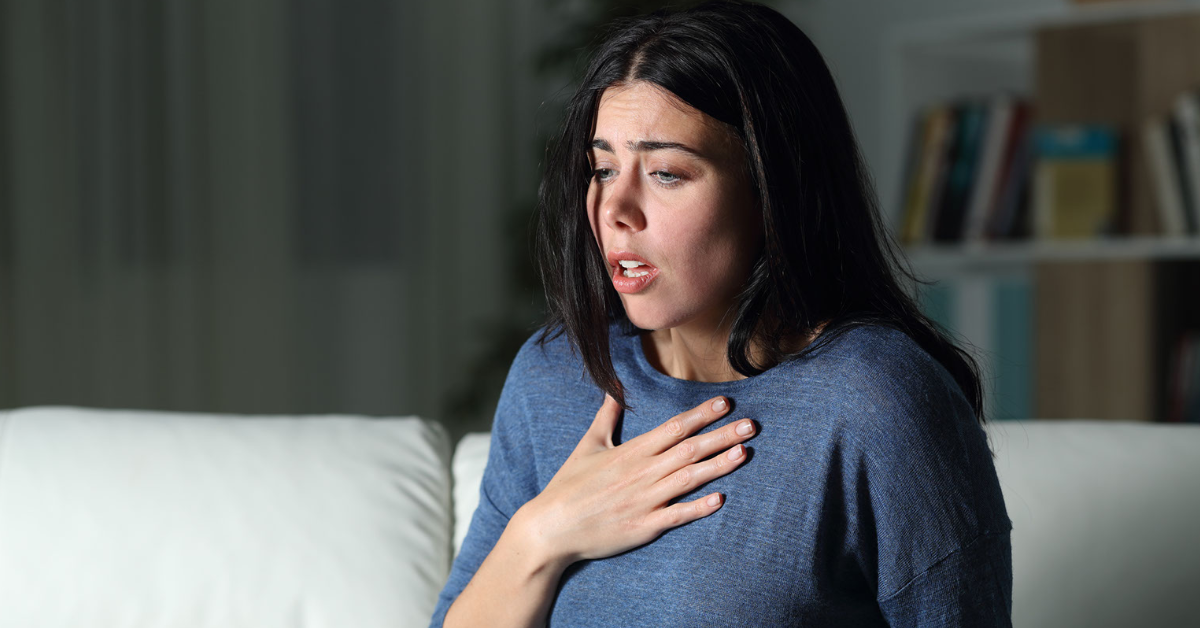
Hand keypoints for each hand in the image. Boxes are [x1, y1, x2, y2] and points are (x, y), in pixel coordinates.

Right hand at [515, 394, 755, 565]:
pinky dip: (698, 508)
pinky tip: (720, 499)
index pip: (673, 427)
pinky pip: (677, 516)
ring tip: (744, 452)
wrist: (551, 527)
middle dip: (722, 436)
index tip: (726, 404)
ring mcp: (645, 501)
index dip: (701, 415)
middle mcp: (642, 473)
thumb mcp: (587, 446)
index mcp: (631, 452)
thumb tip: (615, 390)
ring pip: (689, 479)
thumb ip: (606, 417)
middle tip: (752, 425)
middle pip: (689, 450)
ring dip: (718, 465)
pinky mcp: (644, 526)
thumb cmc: (568, 486)